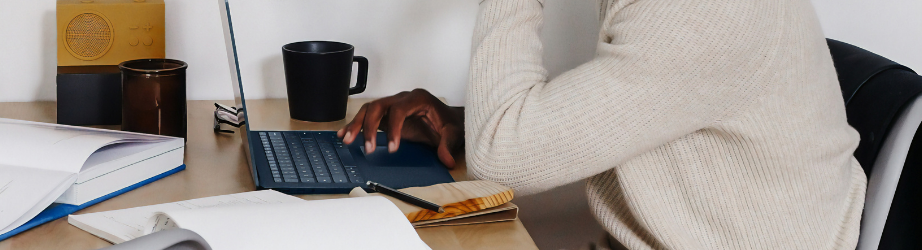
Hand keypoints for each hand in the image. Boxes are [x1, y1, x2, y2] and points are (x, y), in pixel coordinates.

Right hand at [337, 89, 463, 166]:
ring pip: (369, 109)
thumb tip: (447, 160)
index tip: (393, 148)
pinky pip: (368, 116)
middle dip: (370, 126)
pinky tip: (346, 134)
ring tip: (347, 140)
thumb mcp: (453, 133)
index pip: (400, 110)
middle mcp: (402, 98)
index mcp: (418, 99)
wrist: (448, 119)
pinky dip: (356, 125)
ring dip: (358, 125)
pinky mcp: (387, 114)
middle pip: (379, 106)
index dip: (394, 128)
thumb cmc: (449, 122)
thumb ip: (448, 146)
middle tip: (368, 148)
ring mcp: (393, 105)